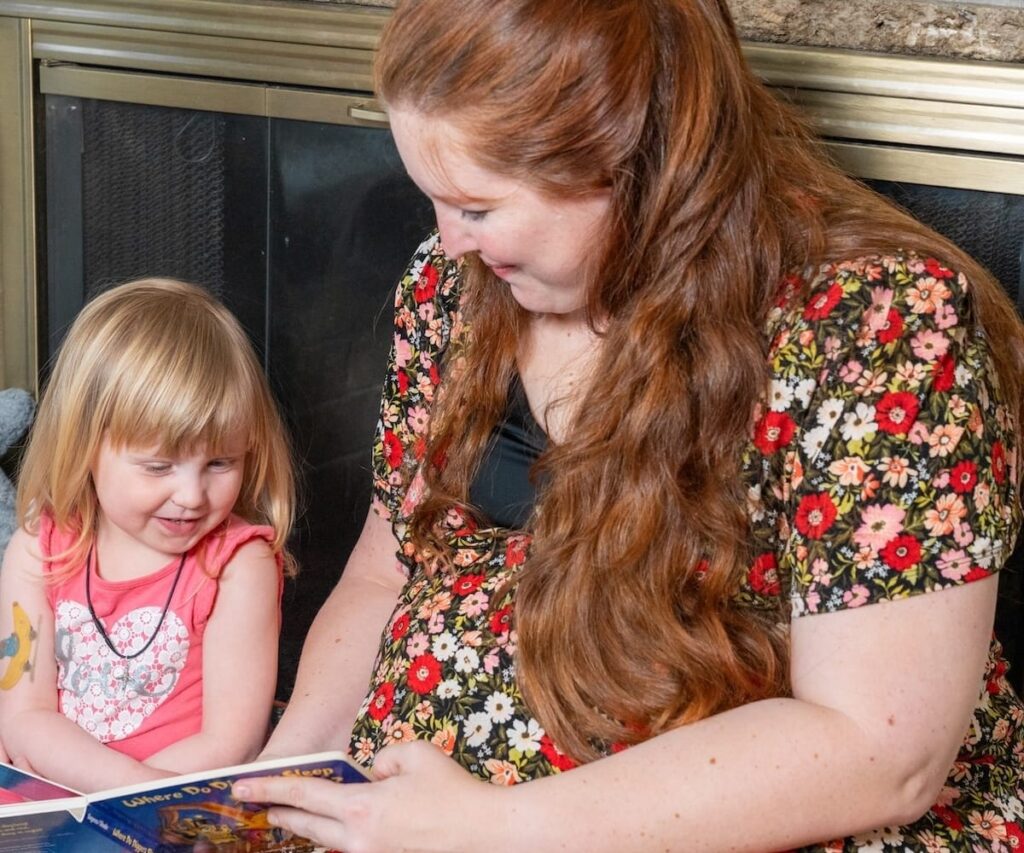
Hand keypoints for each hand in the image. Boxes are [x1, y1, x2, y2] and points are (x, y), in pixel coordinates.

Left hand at [233, 741, 502, 852]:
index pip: (303, 796)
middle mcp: (359, 840)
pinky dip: (342, 839)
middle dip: (281, 814)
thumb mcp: (416, 754)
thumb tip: (372, 774)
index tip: (242, 786)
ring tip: (296, 818)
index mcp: (361, 809)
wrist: (486, 835)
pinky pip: (354, 850)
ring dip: (311, 829)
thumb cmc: (453, 791)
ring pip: (330, 843)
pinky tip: (341, 830)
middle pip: (307, 827)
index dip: (269, 789)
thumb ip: (383, 759)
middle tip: (259, 806)